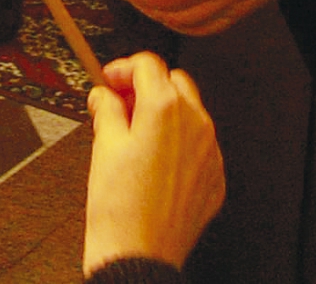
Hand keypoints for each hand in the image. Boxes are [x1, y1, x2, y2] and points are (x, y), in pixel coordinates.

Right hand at [84, 52, 224, 274]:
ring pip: (190, 111)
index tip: (108, 80)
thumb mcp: (102, 143)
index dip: (122, 68)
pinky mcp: (213, 176)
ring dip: (163, 111)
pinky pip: (198, 144)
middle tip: (119, 102)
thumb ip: (105, 108)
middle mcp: (194, 125)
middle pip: (174, 81)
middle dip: (146, 85)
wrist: (138, 252)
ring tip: (133, 132)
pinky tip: (152, 159)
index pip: (148, 64)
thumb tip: (104, 97)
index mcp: (164, 109)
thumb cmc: (119, 204)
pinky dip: (177, 141)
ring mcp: (209, 151)